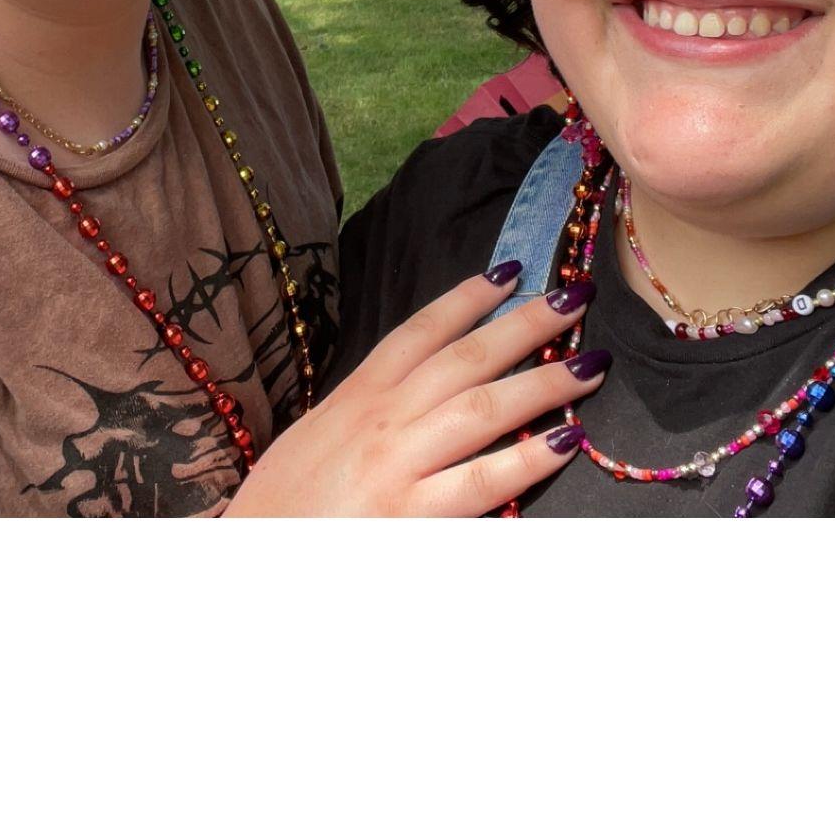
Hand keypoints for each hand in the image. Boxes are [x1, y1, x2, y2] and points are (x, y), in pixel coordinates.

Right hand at [224, 264, 604, 516]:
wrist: (244, 564)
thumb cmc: (278, 511)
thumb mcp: (315, 442)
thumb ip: (363, 414)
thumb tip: (413, 392)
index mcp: (352, 398)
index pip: (418, 332)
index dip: (466, 299)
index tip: (508, 271)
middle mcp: (379, 421)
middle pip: (464, 359)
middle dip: (523, 324)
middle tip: (574, 296)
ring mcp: (397, 467)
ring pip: (484, 408)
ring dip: (544, 380)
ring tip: (590, 362)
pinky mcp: (411, 518)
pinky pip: (485, 481)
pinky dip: (529, 458)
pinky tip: (567, 440)